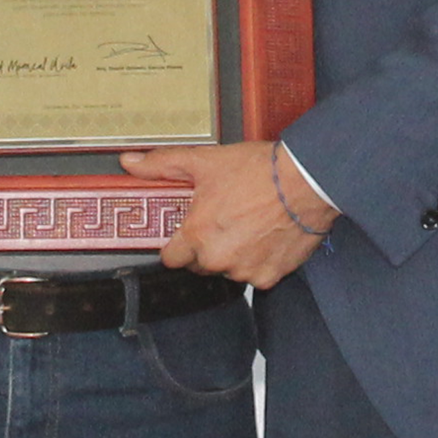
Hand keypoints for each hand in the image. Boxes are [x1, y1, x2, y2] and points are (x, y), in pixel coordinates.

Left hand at [123, 140, 333, 289]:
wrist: (306, 180)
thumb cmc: (259, 171)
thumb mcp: (204, 161)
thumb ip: (163, 165)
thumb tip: (131, 164)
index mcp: (197, 236)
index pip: (171, 258)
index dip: (178, 243)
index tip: (187, 232)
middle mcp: (218, 259)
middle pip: (200, 264)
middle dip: (206, 246)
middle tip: (223, 219)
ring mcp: (245, 271)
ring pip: (228, 270)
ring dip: (233, 253)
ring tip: (248, 223)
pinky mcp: (270, 277)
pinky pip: (256, 274)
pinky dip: (259, 259)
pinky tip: (266, 235)